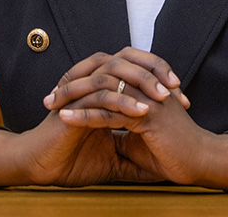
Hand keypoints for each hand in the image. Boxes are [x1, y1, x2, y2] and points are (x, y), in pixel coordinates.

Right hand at [0, 48, 179, 187]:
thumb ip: (135, 155)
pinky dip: (121, 100)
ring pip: (114, 70)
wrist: (43, 168)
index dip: (161, 78)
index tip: (184, 99)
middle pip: (127, 58)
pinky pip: (100, 93)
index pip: (136, 69)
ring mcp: (81, 89)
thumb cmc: (72, 160)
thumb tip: (162, 168)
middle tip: (176, 89)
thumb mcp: (114, 159)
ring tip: (163, 98)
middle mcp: (92, 81)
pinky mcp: (73, 102)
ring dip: (141, 82)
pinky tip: (140, 112)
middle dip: (155, 71)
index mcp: (103, 88)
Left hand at [46, 48, 227, 190]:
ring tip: (51, 105)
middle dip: (71, 86)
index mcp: (143, 87)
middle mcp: (144, 86)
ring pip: (102, 91)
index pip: (106, 77)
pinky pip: (110, 112)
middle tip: (48, 97)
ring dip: (73, 98)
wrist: (200, 162)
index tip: (59, 95)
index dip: (82, 85)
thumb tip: (99, 133)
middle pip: (101, 76)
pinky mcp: (147, 115)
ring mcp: (146, 98)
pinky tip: (66, 118)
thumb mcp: (140, 140)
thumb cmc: (174, 152)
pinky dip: (86, 115)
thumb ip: (121, 130)